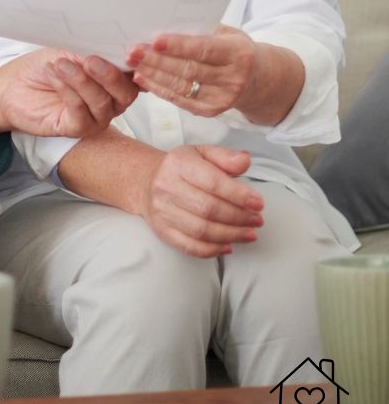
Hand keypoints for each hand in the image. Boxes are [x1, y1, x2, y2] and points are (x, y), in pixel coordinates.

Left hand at [0, 49, 137, 142]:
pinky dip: (68, 91)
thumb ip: (92, 52)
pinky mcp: (77, 129)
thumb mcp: (70, 51)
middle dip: (110, 76)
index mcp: (116, 79)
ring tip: (60, 64)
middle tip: (90, 60)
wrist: (14, 86)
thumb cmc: (46, 66)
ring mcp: (96, 117)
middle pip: (126, 93)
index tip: (128, 50)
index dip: (137, 65)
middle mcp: (112, 101)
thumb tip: (113, 48)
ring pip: (102, 102)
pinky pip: (81, 112)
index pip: (137, 75)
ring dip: (80, 80)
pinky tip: (54, 76)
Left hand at [128, 26, 257, 116]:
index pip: (204, 50)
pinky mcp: (211, 111)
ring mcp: (223, 98)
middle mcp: (233, 78)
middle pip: (188, 69)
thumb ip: (201, 30)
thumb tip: (165, 23)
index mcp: (239, 54)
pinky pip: (179, 100)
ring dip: (152, 74)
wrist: (256, 79)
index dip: (179, 46)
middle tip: (133, 51)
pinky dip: (158, 88)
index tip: (154, 40)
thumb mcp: (226, 33)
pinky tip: (142, 78)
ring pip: (181, 86)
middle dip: (157, 60)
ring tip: (132, 62)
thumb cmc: (233, 49)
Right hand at [140, 144, 263, 257]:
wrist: (145, 180)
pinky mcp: (162, 230)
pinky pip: (189, 246)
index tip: (258, 203)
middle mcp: (166, 187)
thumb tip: (245, 160)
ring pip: (201, 230)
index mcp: (178, 164)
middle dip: (239, 217)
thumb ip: (225, 157)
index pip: (212, 181)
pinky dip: (212, 250)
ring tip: (249, 234)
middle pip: (208, 209)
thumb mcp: (201, 153)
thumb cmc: (180, 168)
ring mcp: (162, 211)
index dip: (238, 195)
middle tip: (257, 220)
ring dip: (231, 235)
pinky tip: (228, 246)